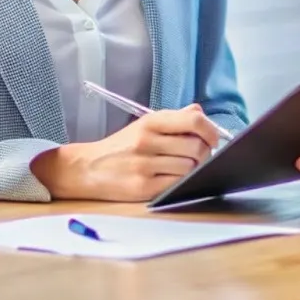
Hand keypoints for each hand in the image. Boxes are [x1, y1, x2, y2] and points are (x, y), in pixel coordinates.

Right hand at [31, 104, 223, 201]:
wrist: (86, 169)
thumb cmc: (121, 146)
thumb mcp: (144, 125)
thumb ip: (174, 118)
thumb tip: (199, 112)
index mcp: (150, 122)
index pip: (193, 119)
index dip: (210, 130)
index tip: (213, 138)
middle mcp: (147, 141)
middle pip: (196, 146)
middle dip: (205, 153)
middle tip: (199, 156)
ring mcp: (144, 165)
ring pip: (189, 167)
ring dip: (193, 169)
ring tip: (184, 167)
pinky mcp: (142, 187)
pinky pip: (176, 184)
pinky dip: (181, 182)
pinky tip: (174, 178)